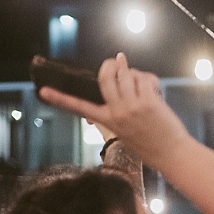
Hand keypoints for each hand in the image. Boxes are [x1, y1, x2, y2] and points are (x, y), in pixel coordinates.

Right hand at [38, 53, 189, 174]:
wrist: (170, 153)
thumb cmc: (149, 142)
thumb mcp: (123, 131)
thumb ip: (115, 112)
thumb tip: (116, 86)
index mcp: (107, 120)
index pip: (79, 107)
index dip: (59, 98)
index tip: (43, 91)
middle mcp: (117, 112)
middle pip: (105, 77)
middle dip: (110, 64)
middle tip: (116, 60)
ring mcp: (132, 107)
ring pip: (126, 74)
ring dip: (133, 70)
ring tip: (139, 77)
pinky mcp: (148, 102)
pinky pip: (144, 78)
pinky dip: (149, 78)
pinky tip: (155, 88)